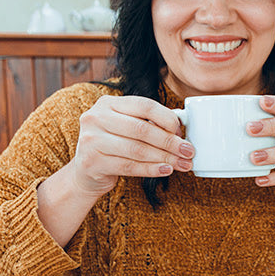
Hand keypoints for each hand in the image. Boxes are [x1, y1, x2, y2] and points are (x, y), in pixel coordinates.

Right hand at [68, 95, 193, 198]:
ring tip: (182, 164)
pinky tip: (166, 170)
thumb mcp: (125, 127)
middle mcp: (96, 118)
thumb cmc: (113, 146)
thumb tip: (181, 129)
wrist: (85, 172)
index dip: (167, 119)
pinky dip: (151, 169)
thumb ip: (147, 123)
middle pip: (142, 129)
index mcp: (108, 103)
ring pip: (137, 149)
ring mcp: (91, 140)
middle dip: (170, 142)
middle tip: (188, 151)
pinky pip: (129, 166)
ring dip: (165, 158)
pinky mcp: (92, 162)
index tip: (182, 132)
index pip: (145, 105)